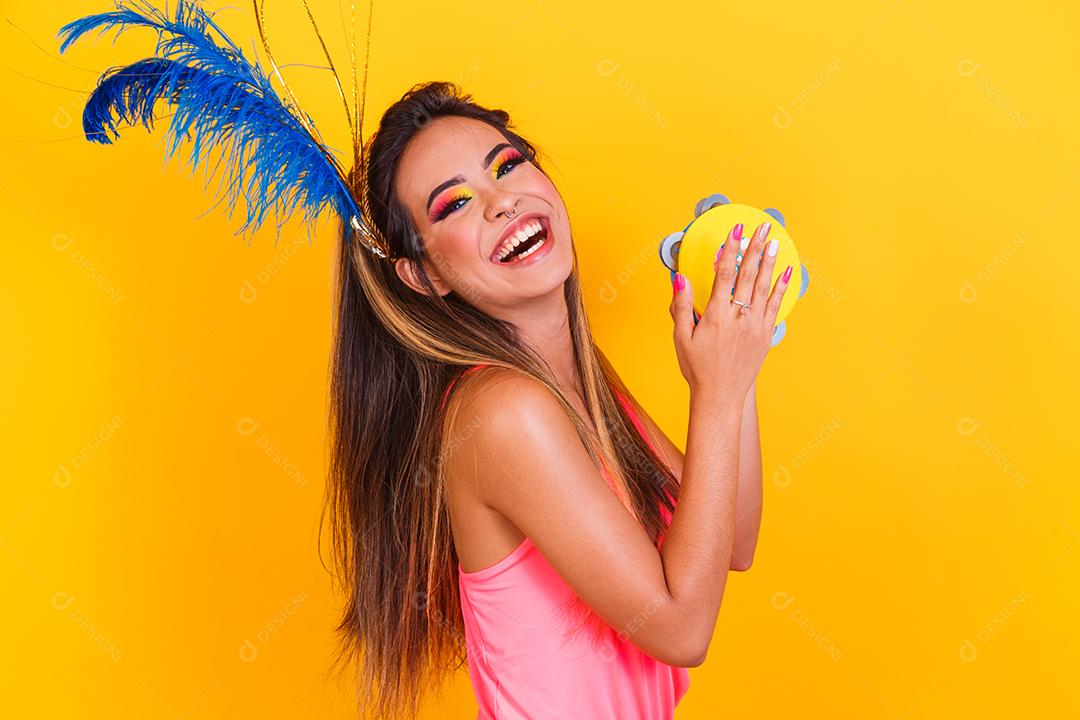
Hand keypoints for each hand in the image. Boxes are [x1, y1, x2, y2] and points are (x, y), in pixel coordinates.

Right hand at [669, 221, 791, 402]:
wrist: (720, 395)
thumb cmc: (698, 368)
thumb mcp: (681, 337)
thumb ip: (681, 305)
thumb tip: (680, 279)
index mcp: (716, 314)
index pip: (724, 272)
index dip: (730, 248)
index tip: (736, 230)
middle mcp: (738, 316)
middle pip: (748, 273)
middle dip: (754, 247)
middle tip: (761, 227)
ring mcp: (755, 325)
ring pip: (764, 286)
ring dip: (769, 261)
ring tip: (774, 241)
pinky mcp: (765, 334)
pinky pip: (775, 305)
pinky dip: (781, 286)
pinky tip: (786, 272)